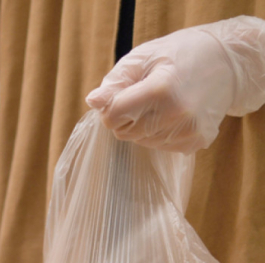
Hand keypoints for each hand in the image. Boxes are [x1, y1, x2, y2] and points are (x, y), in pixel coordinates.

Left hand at [86, 16, 264, 153]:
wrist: (228, 64)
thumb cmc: (180, 55)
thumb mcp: (144, 57)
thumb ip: (116, 81)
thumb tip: (93, 102)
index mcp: (160, 90)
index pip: (113, 117)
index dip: (111, 108)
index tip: (121, 95)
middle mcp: (175, 116)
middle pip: (125, 133)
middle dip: (126, 117)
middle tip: (145, 97)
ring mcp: (187, 132)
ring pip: (140, 142)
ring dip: (143, 126)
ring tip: (163, 104)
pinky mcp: (194, 143)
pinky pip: (159, 147)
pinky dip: (159, 134)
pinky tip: (174, 115)